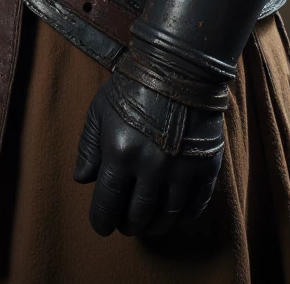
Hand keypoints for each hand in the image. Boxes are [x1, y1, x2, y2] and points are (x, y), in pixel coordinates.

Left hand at [73, 68, 223, 236]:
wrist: (180, 65)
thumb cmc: (134, 84)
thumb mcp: (100, 109)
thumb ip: (88, 147)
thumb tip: (82, 180)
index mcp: (121, 153)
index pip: (107, 204)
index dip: (102, 221)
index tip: (103, 225)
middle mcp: (152, 167)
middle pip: (138, 216)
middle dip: (128, 225)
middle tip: (126, 223)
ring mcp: (182, 169)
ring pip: (167, 217)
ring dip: (155, 225)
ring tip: (148, 223)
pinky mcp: (207, 165)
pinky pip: (196, 206)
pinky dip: (184, 217)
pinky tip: (175, 214)